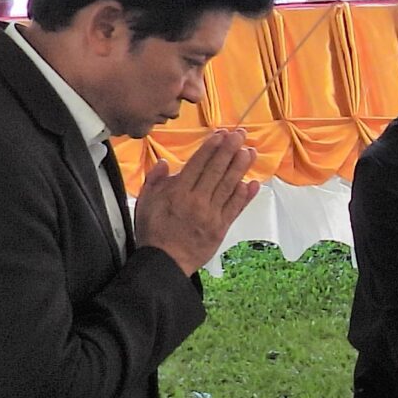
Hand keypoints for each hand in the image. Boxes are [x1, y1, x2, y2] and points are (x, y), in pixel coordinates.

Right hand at [132, 129, 259, 275]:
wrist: (164, 263)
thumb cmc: (153, 233)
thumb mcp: (144, 203)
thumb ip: (154, 181)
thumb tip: (165, 163)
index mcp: (177, 193)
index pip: (198, 164)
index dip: (211, 148)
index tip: (221, 134)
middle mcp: (196, 201)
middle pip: (216, 171)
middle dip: (229, 150)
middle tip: (240, 135)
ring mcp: (211, 215)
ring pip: (229, 186)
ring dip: (241, 167)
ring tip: (250, 152)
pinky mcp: (221, 228)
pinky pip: (235, 208)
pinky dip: (245, 196)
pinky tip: (253, 183)